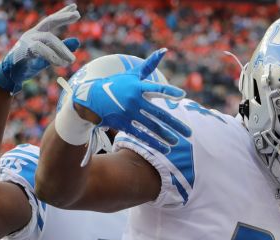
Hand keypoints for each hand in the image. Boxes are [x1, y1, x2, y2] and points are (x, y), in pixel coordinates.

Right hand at [0, 3, 80, 94]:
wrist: (11, 74)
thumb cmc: (30, 63)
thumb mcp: (48, 55)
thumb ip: (61, 48)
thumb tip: (78, 41)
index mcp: (38, 33)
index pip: (51, 20)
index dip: (62, 13)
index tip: (75, 7)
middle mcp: (32, 33)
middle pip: (48, 21)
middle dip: (63, 17)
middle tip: (77, 14)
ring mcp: (27, 40)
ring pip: (48, 38)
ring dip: (62, 49)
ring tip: (72, 60)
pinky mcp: (24, 50)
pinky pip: (40, 49)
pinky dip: (52, 56)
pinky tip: (60, 63)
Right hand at [56, 48, 190, 153]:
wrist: (91, 98)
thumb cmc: (117, 84)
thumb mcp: (132, 74)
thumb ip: (150, 65)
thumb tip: (164, 51)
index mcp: (138, 86)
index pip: (157, 88)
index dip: (169, 91)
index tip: (182, 95)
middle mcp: (134, 100)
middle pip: (158, 114)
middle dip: (175, 124)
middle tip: (189, 133)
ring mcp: (129, 113)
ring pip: (151, 127)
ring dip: (165, 136)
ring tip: (177, 142)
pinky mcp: (123, 123)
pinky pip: (141, 134)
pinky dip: (153, 142)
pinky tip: (165, 149)